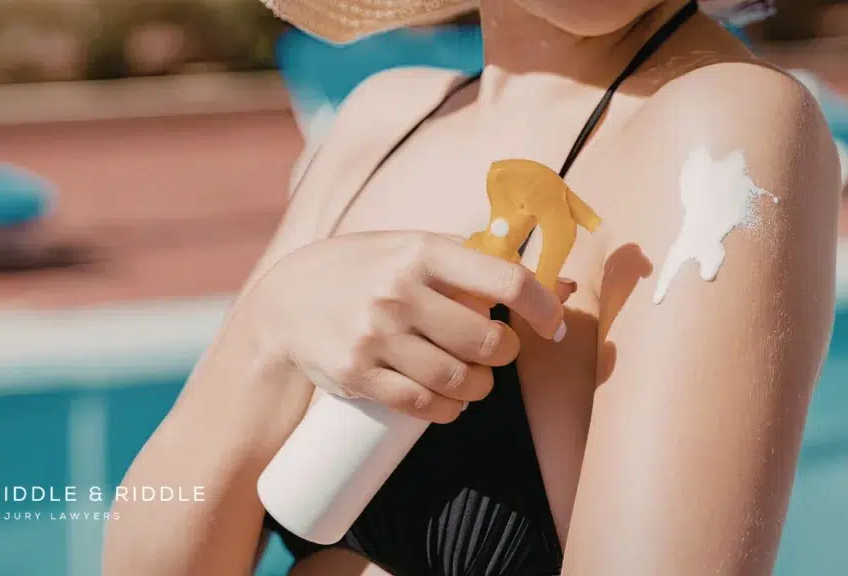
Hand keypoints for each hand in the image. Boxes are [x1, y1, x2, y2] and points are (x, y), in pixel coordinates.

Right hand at [246, 231, 574, 423]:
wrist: (284, 306)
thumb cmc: (363, 271)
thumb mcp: (410, 248)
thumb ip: (476, 262)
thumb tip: (563, 284)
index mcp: (420, 251)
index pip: (505, 280)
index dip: (543, 306)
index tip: (552, 323)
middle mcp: (398, 292)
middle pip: (487, 342)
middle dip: (503, 353)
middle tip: (495, 351)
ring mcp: (376, 336)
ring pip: (460, 381)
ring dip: (480, 387)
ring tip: (474, 378)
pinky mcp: (359, 375)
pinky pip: (425, 405)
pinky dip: (448, 409)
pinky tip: (448, 399)